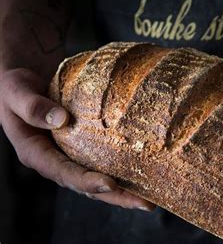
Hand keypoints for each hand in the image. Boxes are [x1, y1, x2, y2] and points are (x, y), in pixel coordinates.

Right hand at [0, 68, 155, 210]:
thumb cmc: (14, 84)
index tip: (110, 185)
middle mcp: (56, 158)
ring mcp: (72, 152)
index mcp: (36, 152)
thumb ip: (31, 106)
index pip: (63, 173)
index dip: (86, 182)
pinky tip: (147, 168)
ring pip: (100, 175)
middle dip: (116, 196)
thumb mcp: (14, 91)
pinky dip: (124, 164)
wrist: (25, 75)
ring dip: (125, 188)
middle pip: (87, 184)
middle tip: (145, 204)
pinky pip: (105, 156)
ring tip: (152, 197)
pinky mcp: (85, 142)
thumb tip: (61, 119)